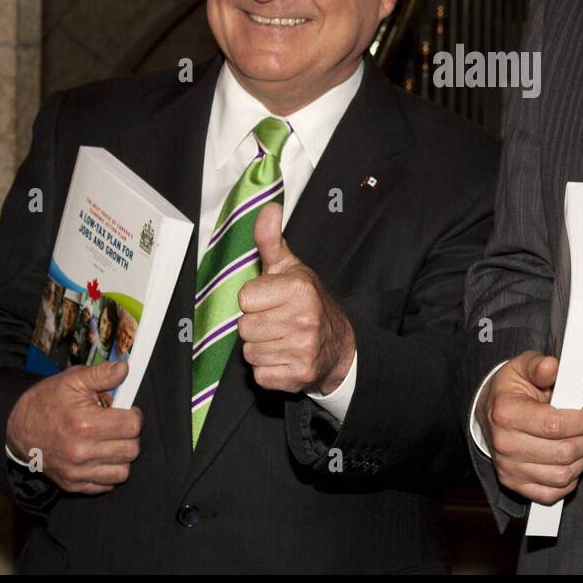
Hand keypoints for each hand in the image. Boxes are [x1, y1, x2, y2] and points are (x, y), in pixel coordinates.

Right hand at [5, 361, 142, 494]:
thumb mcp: (72, 380)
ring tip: (111, 441)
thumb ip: (102, 374)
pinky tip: (101, 455)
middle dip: (131, 435)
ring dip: (122, 455)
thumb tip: (125, 368)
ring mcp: (76, 473)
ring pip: (123, 471)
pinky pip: (107, 484)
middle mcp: (81, 453)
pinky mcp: (72, 485)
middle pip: (131, 450)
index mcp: (84, 425)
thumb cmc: (47, 402)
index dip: (134, 415)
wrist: (17, 430)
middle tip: (119, 425)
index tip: (128, 411)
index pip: (132, 426)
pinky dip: (109, 471)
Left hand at [237, 202, 355, 394]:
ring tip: (281, 340)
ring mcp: (303, 349)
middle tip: (277, 322)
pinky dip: (268, 370)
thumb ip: (271, 240)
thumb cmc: (306, 303)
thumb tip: (268, 207)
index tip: (272, 300)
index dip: (255, 300)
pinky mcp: (298, 376)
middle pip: (244, 327)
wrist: (338, 346)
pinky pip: (259, 375)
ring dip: (261, 348)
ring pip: (249, 352)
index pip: (245, 298)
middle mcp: (303, 319)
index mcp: (299, 289)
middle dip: (256, 326)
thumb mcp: (290, 268)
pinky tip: (284, 358)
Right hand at [477, 351, 582, 504]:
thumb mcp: (521, 368)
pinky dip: (568, 481)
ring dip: (581, 460)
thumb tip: (552, 366)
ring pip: (562, 475)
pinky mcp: (514, 483)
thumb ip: (538, 366)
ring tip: (580, 443)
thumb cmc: (509, 390)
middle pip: (563, 453)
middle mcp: (505, 444)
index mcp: (507, 413)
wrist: (488, 413)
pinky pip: (551, 494)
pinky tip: (569, 463)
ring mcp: (509, 468)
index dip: (582, 421)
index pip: (555, 425)